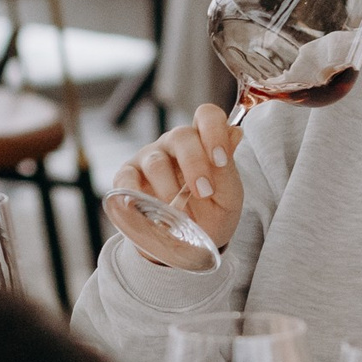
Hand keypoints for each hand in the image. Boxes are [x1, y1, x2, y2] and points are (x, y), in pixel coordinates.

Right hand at [112, 104, 244, 256]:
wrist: (191, 245)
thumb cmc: (212, 213)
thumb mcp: (228, 195)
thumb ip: (228, 167)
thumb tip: (235, 132)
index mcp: (202, 142)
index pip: (206, 116)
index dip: (214, 131)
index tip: (220, 160)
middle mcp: (174, 145)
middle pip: (181, 136)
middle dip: (195, 165)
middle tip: (204, 193)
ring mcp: (149, 159)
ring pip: (156, 162)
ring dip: (170, 190)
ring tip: (182, 215)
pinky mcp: (128, 178)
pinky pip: (125, 178)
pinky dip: (134, 193)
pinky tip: (148, 209)